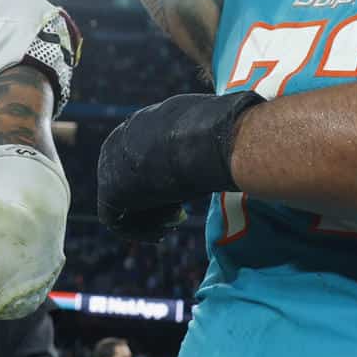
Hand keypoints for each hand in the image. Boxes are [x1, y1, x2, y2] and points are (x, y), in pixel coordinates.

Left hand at [96, 91, 262, 240]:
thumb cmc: (217, 131)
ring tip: (172, 224)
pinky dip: (139, 229)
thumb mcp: (212, 126)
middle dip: (153, 199)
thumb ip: (209, 134)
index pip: (143, 156)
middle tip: (178, 213)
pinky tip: (162, 233)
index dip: (163, 178)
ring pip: (124, 200)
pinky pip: (115, 218)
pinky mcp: (110, 191)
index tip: (184, 194)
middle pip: (131, 179)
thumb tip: (247, 126)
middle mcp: (120, 140)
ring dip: (148, 216)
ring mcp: (110, 165)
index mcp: (142, 122)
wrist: (200, 142)